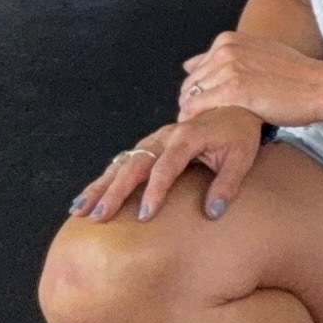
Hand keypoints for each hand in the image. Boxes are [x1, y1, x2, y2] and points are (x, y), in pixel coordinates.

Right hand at [72, 111, 268, 221]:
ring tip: (80, 210)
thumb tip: (212, 213)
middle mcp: (165, 137)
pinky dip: (103, 180)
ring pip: (121, 163)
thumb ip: (228, 184)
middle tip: (100, 216)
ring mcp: (154, 140)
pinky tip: (86, 198)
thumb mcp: (242, 157)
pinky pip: (122, 163)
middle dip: (115, 191)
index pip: (166, 167)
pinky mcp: (149, 145)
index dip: (155, 190)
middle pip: (134, 164)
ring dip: (100, 186)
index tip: (145, 215)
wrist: (235, 106)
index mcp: (187, 138)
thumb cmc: (239, 133)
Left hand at [175, 27, 322, 129]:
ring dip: (196, 115)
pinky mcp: (233, 90)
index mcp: (229, 40)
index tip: (214, 105)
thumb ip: (226, 58)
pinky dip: (197, 120)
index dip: (201, 91)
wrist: (321, 87)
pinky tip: (210, 128)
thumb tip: (189, 65)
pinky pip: (196, 108)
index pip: (195, 69)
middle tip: (213, 121)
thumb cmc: (296, 76)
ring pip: (189, 97)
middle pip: (189, 84)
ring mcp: (229, 68)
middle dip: (195, 104)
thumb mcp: (258, 55)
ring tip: (212, 127)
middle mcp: (225, 50)